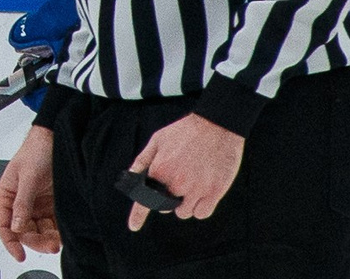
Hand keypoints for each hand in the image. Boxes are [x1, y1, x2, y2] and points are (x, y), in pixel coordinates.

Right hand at [0, 125, 59, 258]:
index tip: (19, 254)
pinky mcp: (51, 204)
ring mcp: (37, 204)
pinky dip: (57, 232)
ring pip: (39, 230)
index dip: (10, 241)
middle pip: (23, 231)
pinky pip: (52, 224)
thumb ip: (21, 202)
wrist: (57, 138)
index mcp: (7, 194)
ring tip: (57, 241)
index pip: (4, 224)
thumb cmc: (36, 148)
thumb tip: (15, 225)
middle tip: (47, 246)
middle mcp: (21, 202)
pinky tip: (61, 234)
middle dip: (35, 241)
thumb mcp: (27, 176)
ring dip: (47, 238)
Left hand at [124, 112, 243, 230]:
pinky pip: (201, 214)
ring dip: (186, 204)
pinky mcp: (214, 193)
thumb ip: (143, 160)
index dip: (138, 215)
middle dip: (168, 198)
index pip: (145, 199)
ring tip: (193, 182)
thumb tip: (132, 178)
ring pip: (185, 213)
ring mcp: (195, 190)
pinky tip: (203, 192)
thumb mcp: (158, 139)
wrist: (217, 124)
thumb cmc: (185, 130)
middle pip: (166, 207)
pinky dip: (201, 208)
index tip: (133, 227)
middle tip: (179, 179)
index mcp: (159, 170)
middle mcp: (175, 184)